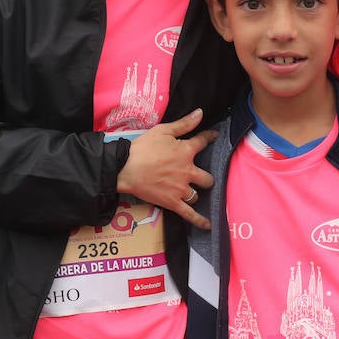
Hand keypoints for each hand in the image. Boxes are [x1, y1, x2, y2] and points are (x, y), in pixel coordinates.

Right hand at [117, 109, 217, 230]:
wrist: (125, 168)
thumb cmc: (142, 148)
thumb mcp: (163, 130)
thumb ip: (184, 124)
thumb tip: (200, 113)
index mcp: (186, 152)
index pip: (203, 142)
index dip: (209, 138)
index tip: (213, 136)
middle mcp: (188, 172)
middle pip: (207, 178)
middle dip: (205, 178)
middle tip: (200, 177)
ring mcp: (181, 189)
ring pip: (197, 195)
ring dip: (195, 194)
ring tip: (192, 193)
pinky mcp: (172, 202)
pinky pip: (190, 214)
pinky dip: (199, 221)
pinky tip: (208, 225)